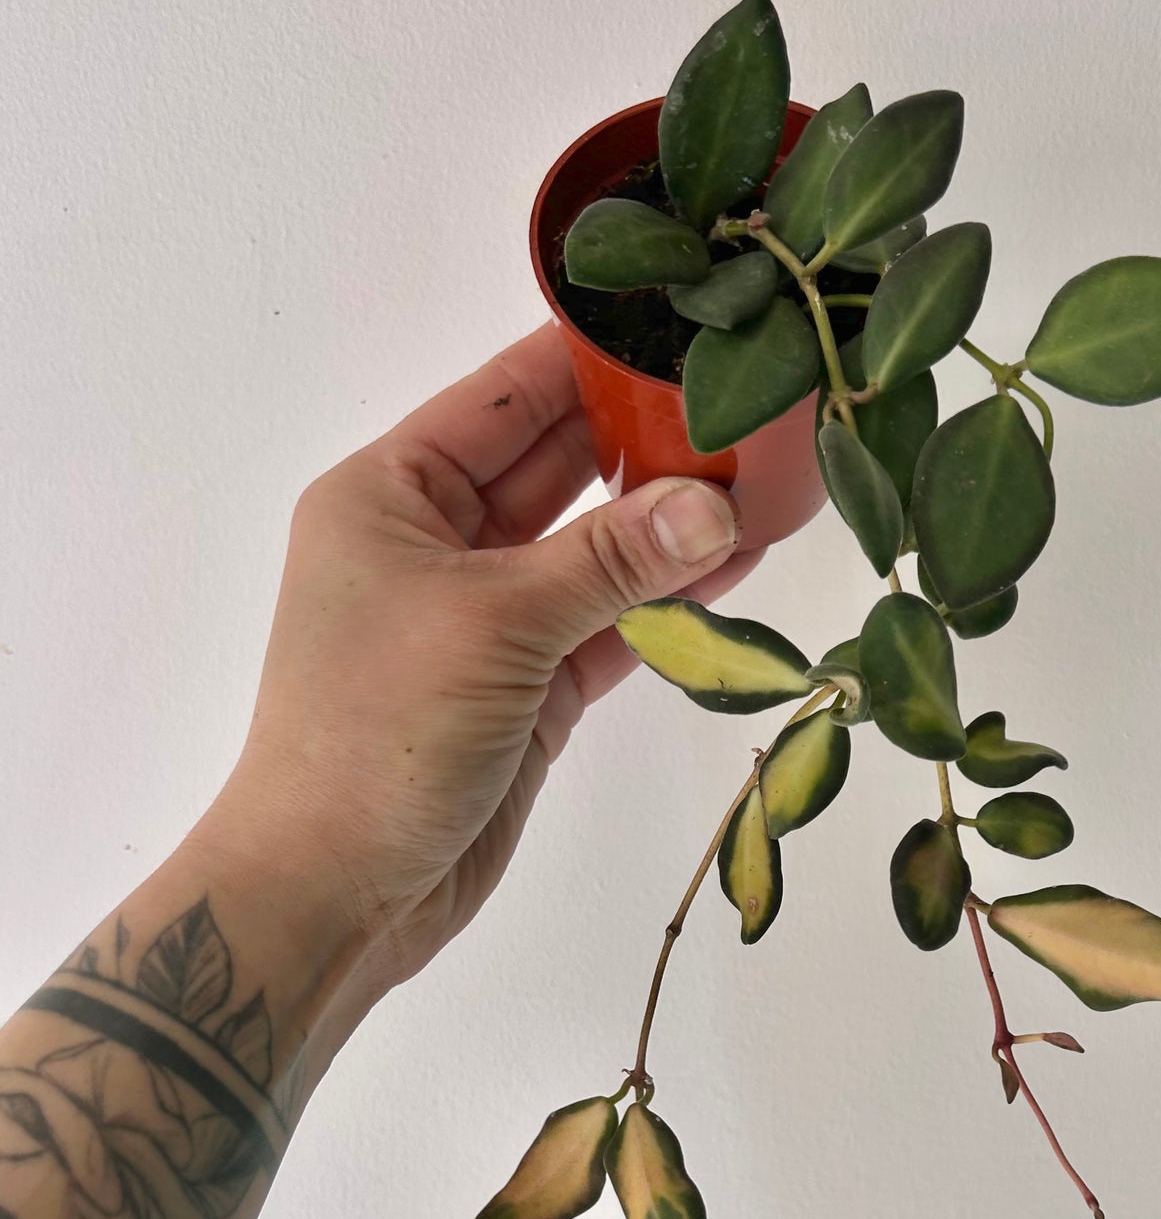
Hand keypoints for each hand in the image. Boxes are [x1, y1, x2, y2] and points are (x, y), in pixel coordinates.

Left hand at [192, 323, 757, 1005]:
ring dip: (667, 527)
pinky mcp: (531, 684)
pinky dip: (663, 605)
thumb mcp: (494, 625)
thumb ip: (610, 561)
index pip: (505, 396)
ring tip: (763, 488)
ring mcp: (490, 615)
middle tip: (747, 409)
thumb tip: (720, 509)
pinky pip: (608, 624)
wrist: (338, 891)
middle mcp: (439, 541)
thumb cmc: (379, 732)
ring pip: (593, 549)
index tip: (684, 327)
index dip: (591, 361)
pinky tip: (733, 572)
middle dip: (646, 443)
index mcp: (393, 493)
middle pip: (559, 467)